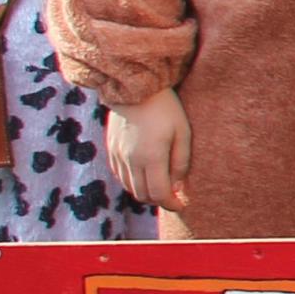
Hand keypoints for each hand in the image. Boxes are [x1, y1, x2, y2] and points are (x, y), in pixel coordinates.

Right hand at [105, 90, 192, 209]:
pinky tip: (146, 174)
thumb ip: (181, 162)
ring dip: (146, 192)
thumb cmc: (166, 107)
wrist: (134, 87)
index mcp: (150, 157)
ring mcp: (118, 155)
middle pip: (142, 195)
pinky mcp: (111, 148)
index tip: (182, 205)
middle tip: (173, 197)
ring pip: (130, 187)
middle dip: (159, 200)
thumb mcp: (183, 133)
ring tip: (161, 186)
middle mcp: (130, 160)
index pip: (159, 194)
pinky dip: (133, 181)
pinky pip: (121, 175)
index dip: (171, 204)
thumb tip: (178, 187)